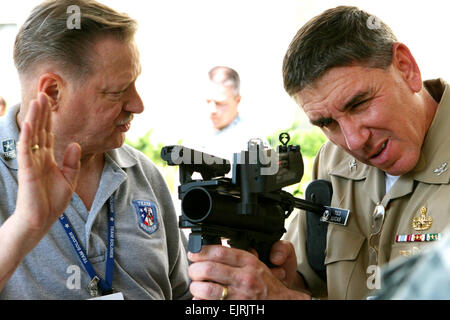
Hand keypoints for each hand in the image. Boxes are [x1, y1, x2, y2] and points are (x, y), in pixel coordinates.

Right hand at [15, 92, 80, 236]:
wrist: (41, 219)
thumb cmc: (52, 202)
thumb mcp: (69, 179)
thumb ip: (72, 161)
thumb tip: (75, 143)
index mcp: (48, 158)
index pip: (49, 133)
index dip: (50, 118)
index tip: (52, 101)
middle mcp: (39, 156)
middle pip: (41, 129)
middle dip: (42, 111)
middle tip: (44, 91)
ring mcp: (32, 161)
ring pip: (33, 134)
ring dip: (35, 117)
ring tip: (37, 100)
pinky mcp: (27, 169)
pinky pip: (27, 149)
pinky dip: (29, 135)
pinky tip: (31, 122)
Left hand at [187, 243, 309, 299]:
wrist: (280, 303)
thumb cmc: (266, 284)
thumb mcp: (257, 264)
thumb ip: (237, 256)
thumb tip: (211, 249)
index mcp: (249, 263)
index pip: (220, 252)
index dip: (201, 251)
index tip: (194, 253)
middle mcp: (244, 278)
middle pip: (209, 269)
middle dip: (195, 269)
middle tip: (193, 270)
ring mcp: (239, 296)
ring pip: (206, 289)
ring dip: (196, 286)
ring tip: (196, 285)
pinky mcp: (234, 309)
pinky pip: (208, 304)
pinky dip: (200, 300)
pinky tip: (202, 297)